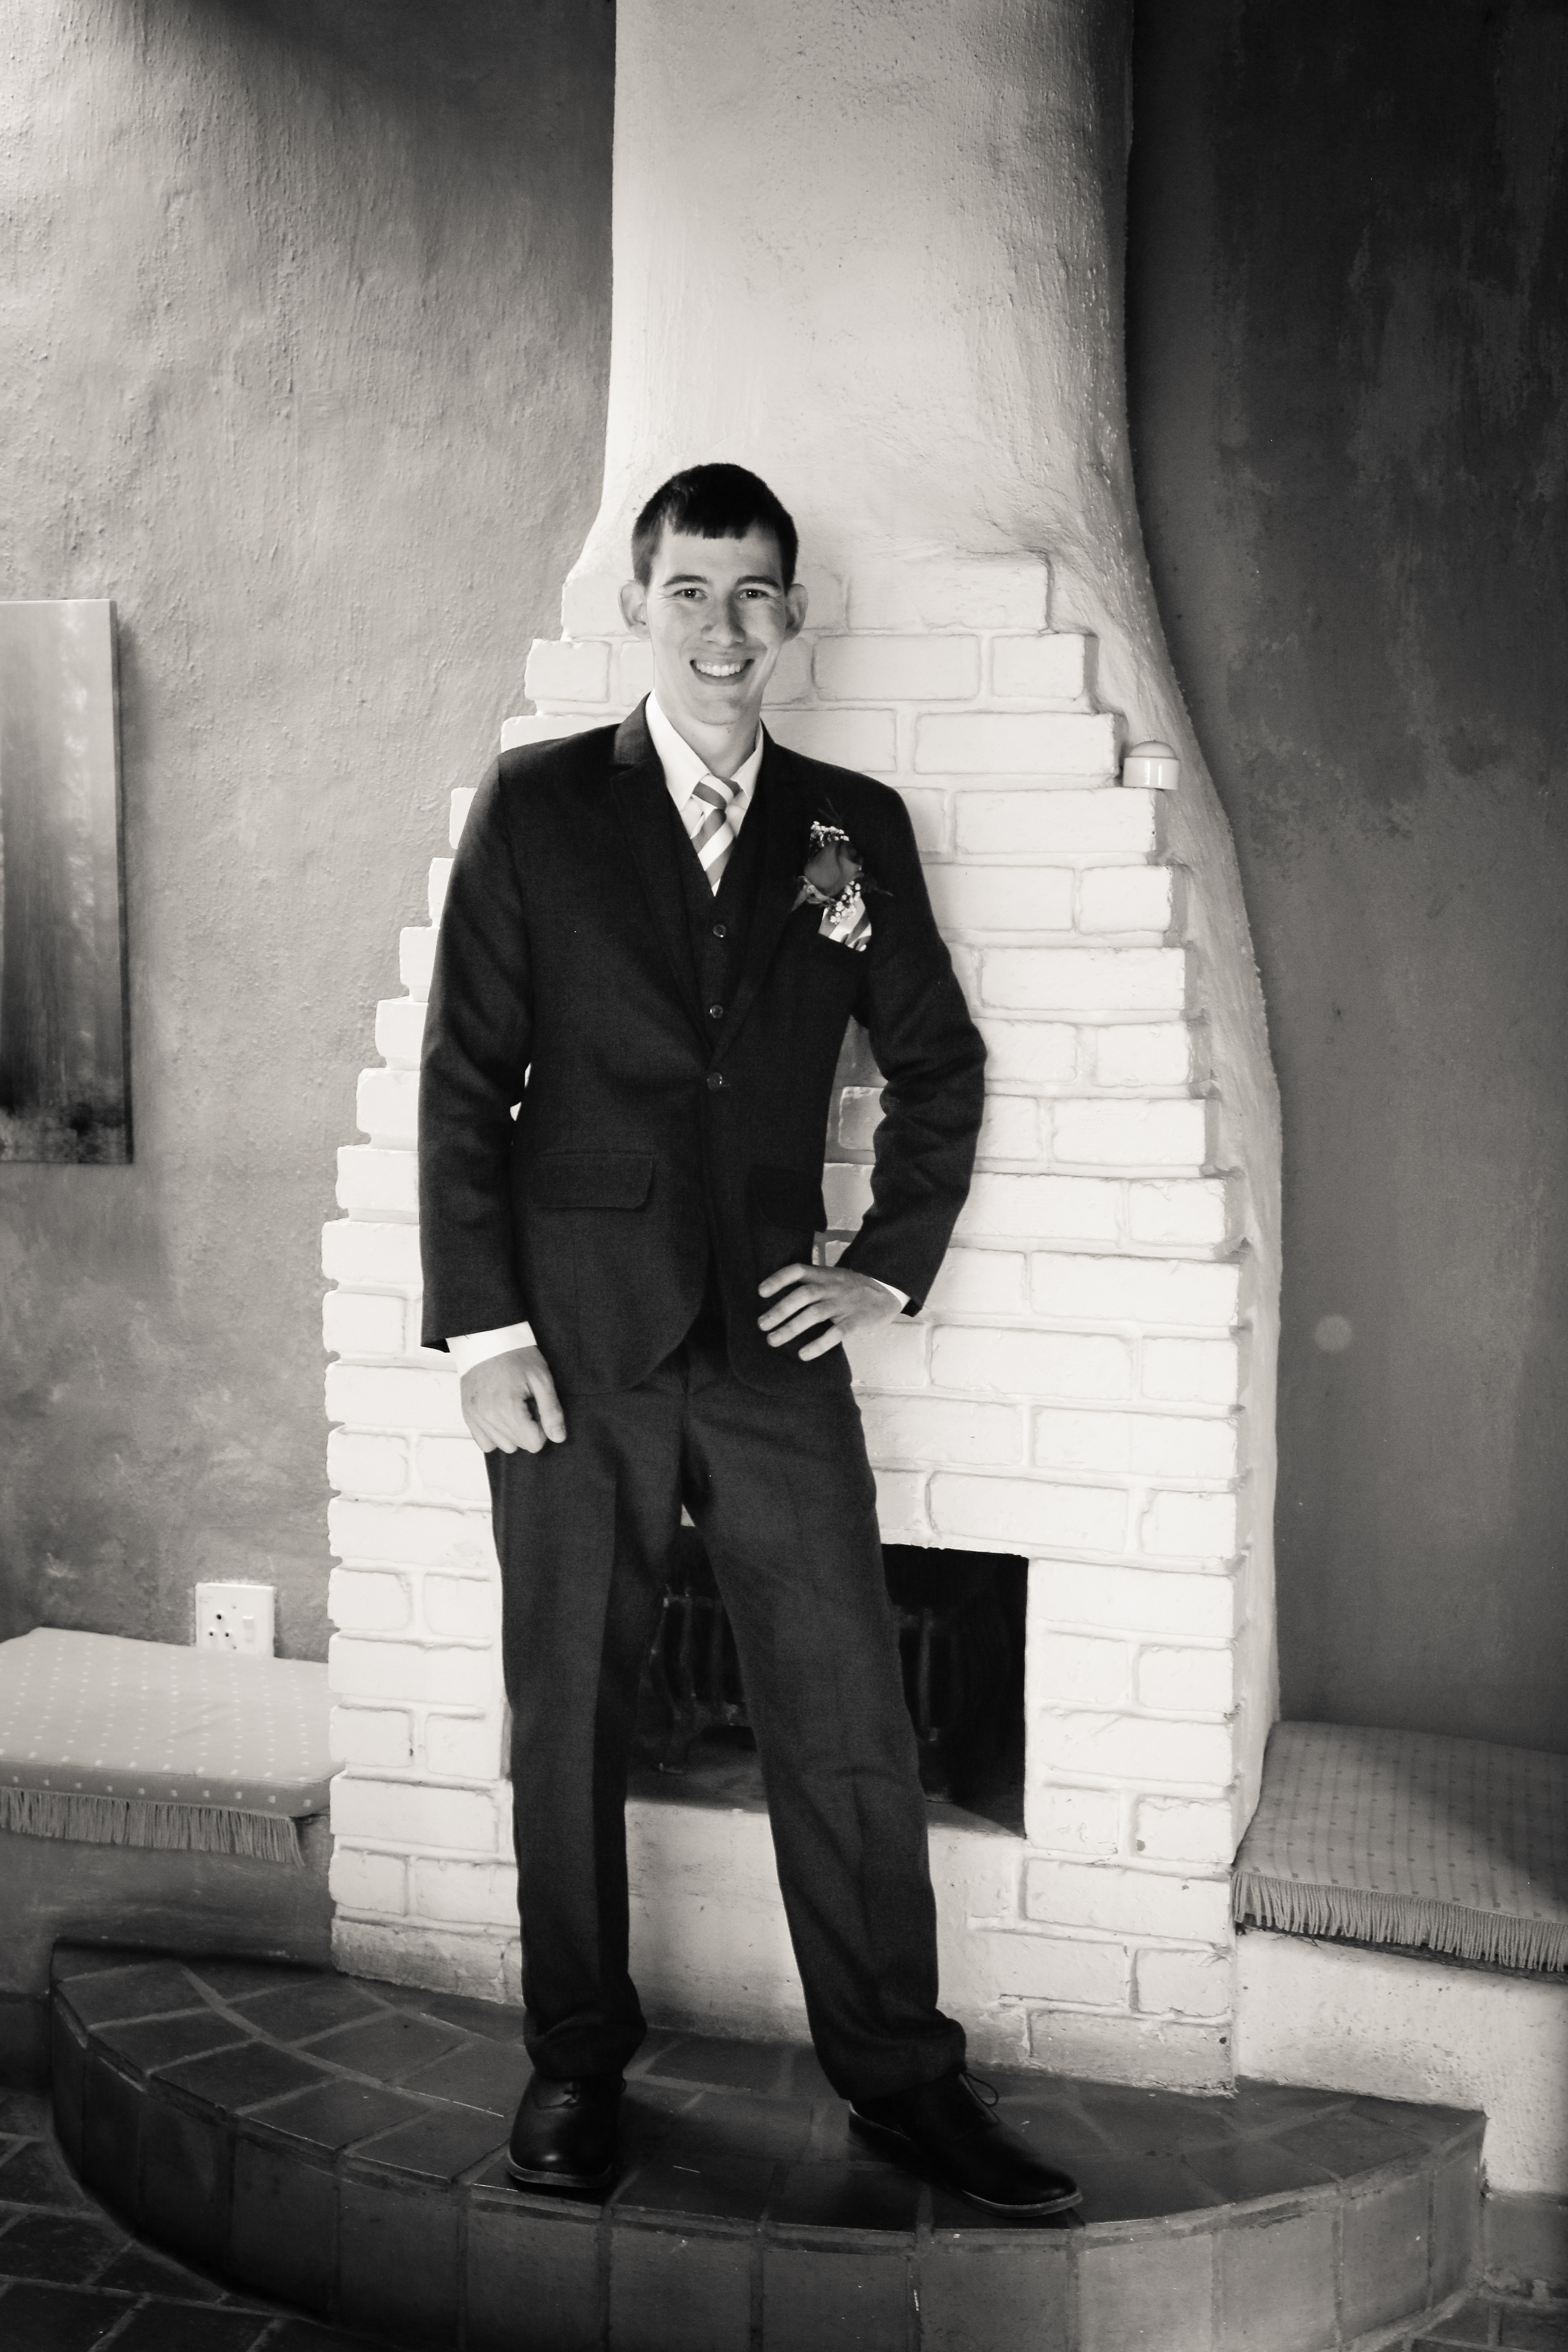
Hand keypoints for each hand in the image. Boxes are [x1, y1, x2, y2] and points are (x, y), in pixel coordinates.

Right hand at [459, 1346, 565, 1453]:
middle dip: (528, 1429)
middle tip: (526, 1404)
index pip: (533, 1443)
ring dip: (512, 1432)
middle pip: (519, 1445)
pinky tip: (500, 1415)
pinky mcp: (468, 1414)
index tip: (539, 1409)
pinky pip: (484, 1442)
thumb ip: (551, 1411)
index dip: (542, 1428)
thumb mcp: (541, 1379)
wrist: (488, 1338)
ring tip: (512, 1406)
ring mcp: (475, 1416)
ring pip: (502, 1446)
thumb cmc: (516, 1355)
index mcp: (508, 1408)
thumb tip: (558, 1437)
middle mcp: (488, 1416)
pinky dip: (495, 1434)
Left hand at [757, 1263, 900, 1360]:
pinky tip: (803, 1354)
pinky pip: (836, 1333)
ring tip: (773, 1340)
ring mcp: (844, 1304)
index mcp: (824, 1275)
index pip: (797, 1271)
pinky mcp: (856, 1321)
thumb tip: (780, 1300)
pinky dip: (818, 1344)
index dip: (778, 1279)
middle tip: (761, 1325)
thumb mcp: (833, 1277)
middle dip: (779, 1310)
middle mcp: (831, 1288)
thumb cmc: (853, 1288)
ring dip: (791, 1328)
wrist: (888, 1290)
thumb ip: (812, 1284)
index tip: (761, 1292)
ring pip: (814, 1314)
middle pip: (802, 1295)